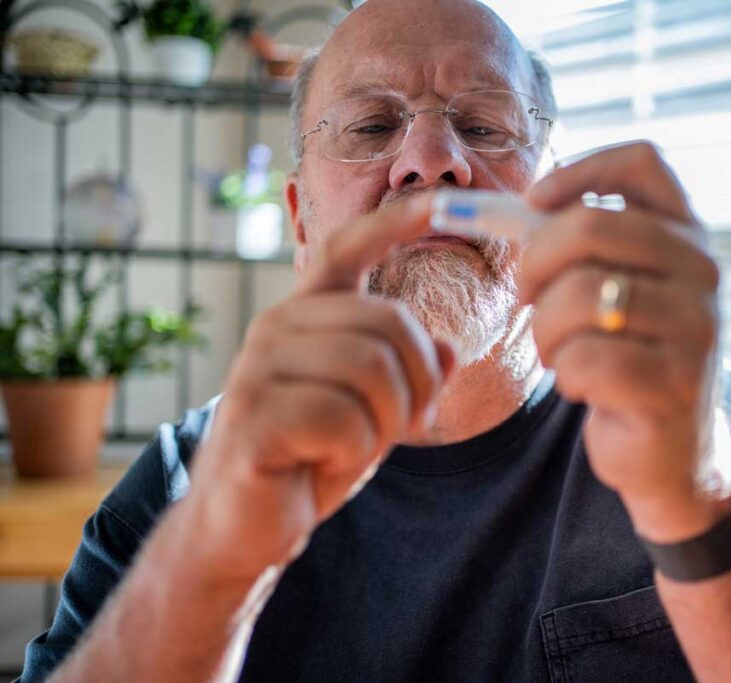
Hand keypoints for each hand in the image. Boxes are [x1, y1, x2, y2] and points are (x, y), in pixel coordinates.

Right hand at [188, 194, 453, 580]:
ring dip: (387, 422)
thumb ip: (408, 375)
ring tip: (355, 447)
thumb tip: (449, 350)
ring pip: (374, 369)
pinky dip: (355, 453)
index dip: (395, 221)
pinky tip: (323, 465)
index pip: (346, 250)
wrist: (245, 528)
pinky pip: (346, 420)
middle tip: (402, 425)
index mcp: (305, 316)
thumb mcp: (375, 411)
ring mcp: (259, 366)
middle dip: (418, 384)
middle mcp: (278, 326)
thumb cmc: (309, 458)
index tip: (441, 202)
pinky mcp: (253, 414)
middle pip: (390, 323)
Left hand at [520, 142, 730, 542]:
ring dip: (547, 331)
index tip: (534, 205)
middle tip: (527, 297)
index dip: (577, 171)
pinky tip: (586, 387)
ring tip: (563, 353)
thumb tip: (483, 207)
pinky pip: (584, 359)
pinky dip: (567, 375)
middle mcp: (701, 271)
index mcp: (686, 236)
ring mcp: (695, 327)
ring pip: (578, 296)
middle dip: (535, 263)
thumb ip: (571, 244)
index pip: (643, 162)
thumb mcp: (612, 289)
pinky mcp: (674, 384)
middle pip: (589, 225)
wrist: (673, 452)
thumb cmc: (627, 356)